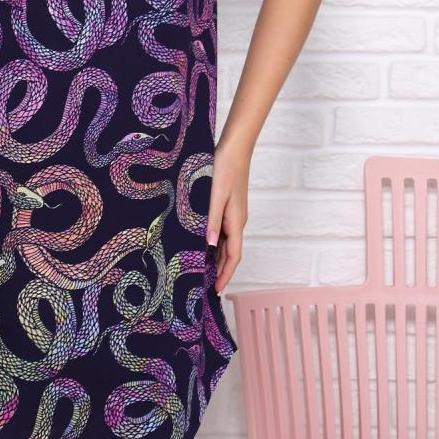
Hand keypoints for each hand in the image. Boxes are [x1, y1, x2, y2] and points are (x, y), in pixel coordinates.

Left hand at [205, 142, 249, 293]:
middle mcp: (237, 220)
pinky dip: (214, 240)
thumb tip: (211, 246)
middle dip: (219, 270)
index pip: (233, 256)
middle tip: (204, 284)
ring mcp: (233, 212)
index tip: (217, 291)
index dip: (225, 275)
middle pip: (230, 252)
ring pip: (225, 241)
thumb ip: (211, 220)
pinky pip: (222, 229)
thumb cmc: (224, 168)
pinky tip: (202, 240)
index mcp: (235, 221)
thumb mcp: (214, 195)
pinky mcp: (228, 204)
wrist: (234, 146)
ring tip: (201, 268)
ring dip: (215, 256)